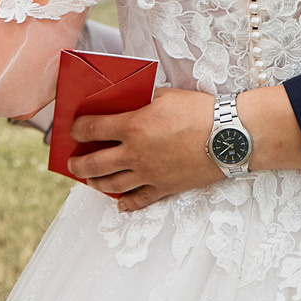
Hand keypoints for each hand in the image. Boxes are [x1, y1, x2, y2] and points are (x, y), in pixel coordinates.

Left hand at [69, 93, 222, 209]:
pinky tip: (120, 204)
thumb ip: (142, 100)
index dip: (77, 129)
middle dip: (78, 163)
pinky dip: (127, 203)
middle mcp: (135, 154)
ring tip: (90, 180)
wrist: (229, 136)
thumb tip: (128, 102)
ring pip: (112, 184)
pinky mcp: (165, 187)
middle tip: (72, 162)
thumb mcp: (166, 96)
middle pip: (95, 163)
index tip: (74, 130)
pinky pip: (140, 200)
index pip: (92, 129)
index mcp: (132, 127)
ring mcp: (149, 174)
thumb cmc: (200, 111)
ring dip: (96, 183)